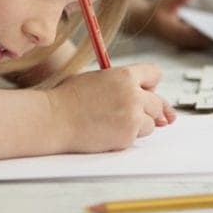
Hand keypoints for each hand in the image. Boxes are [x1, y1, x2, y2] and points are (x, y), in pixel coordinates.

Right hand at [46, 64, 175, 152]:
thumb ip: (122, 84)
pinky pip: (137, 137)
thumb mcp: (98, 79)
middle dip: (148, 109)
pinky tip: (107, 131)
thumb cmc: (70, 99)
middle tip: (130, 113)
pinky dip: (126, 137)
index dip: (150, 84)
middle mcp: (133, 94)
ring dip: (138, 125)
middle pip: (158, 102)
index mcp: (125, 75)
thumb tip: (143, 95)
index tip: (148, 92)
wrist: (54, 119)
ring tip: (112, 122)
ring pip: (151, 122)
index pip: (154, 74)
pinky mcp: (128, 135)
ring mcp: (133, 116)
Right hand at [148, 0, 212, 48]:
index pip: (198, 36)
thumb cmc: (156, 12)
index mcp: (177, 33)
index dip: (210, 34)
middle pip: (203, 43)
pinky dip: (209, 40)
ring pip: (202, 45)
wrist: (145, 21)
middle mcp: (181, 41)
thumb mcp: (166, 2)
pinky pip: (200, 43)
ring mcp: (183, 43)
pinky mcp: (185, 42)